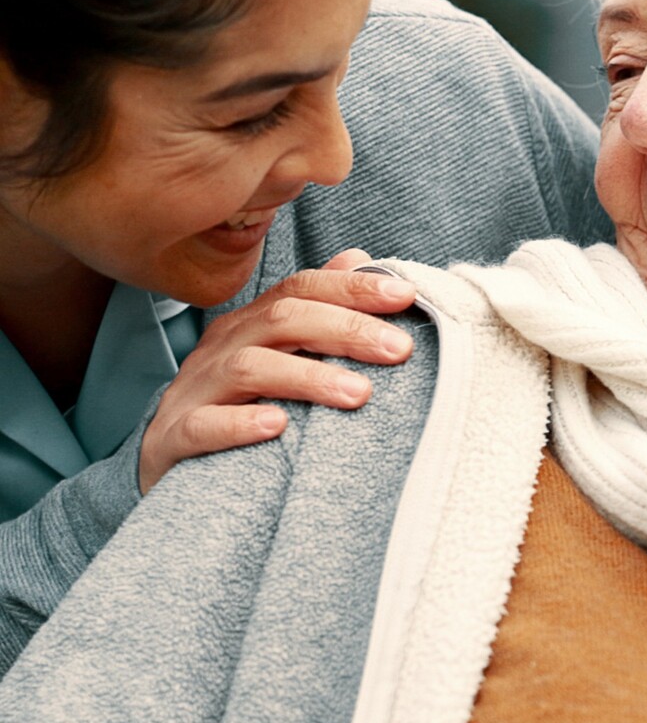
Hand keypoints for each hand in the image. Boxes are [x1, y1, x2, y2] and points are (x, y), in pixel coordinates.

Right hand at [138, 249, 415, 492]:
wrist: (164, 465)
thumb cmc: (236, 406)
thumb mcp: (278, 356)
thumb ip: (318, 309)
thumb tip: (361, 257)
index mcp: (250, 325)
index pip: (301, 289)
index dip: (352, 288)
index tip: (406, 296)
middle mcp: (221, 348)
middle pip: (283, 320)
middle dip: (346, 329)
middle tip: (400, 350)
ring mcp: (194, 391)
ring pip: (249, 369)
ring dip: (308, 378)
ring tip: (359, 394)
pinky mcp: (172, 439)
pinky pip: (202, 426)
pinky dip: (239, 424)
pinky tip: (277, 426)